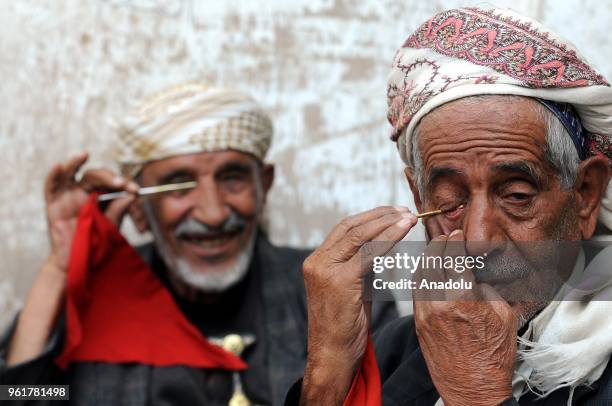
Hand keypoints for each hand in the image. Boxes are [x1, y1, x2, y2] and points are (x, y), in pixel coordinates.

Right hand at [44, 152, 137, 270]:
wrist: (79, 264)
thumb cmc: (97, 244)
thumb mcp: (111, 227)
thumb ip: (118, 211)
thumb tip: (131, 195)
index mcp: (100, 196)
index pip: (111, 182)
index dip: (123, 183)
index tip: (135, 190)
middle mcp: (84, 192)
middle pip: (95, 175)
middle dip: (109, 177)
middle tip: (122, 184)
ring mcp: (68, 197)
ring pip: (71, 173)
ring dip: (76, 162)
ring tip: (84, 154)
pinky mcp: (53, 205)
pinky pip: (51, 187)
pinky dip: (54, 175)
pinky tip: (60, 165)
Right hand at [300, 206, 416, 404]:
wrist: (332, 355)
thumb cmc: (345, 326)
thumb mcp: (350, 288)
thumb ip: (359, 266)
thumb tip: (379, 246)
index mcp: (316, 261)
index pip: (344, 228)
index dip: (370, 217)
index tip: (393, 212)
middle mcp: (317, 261)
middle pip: (350, 227)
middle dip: (380, 215)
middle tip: (404, 210)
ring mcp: (325, 270)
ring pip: (360, 236)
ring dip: (387, 223)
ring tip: (408, 217)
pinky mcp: (339, 281)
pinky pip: (368, 254)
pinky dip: (388, 238)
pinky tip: (403, 231)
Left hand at [413, 230, 516, 405]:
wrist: (473, 388)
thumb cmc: (493, 356)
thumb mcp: (504, 315)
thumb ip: (489, 287)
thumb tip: (476, 268)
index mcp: (465, 299)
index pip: (454, 257)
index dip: (455, 241)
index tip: (457, 234)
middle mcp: (441, 304)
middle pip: (433, 261)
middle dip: (438, 244)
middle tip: (445, 237)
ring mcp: (426, 314)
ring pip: (420, 274)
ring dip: (427, 258)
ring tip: (436, 250)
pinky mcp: (418, 323)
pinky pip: (415, 291)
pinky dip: (420, 275)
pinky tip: (427, 271)